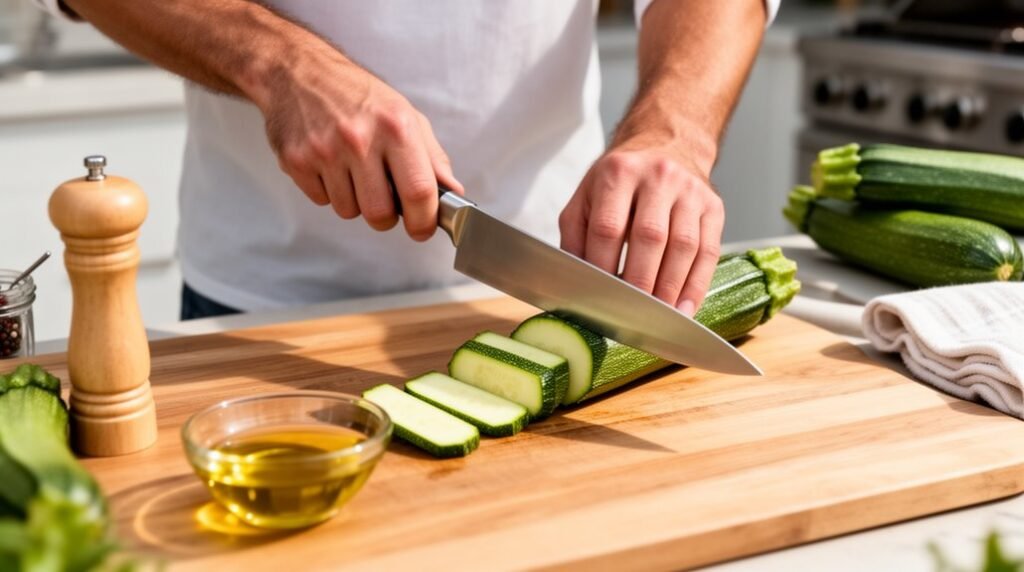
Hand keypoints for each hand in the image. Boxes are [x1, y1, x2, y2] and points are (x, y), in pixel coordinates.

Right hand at [256, 49, 462, 240]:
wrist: (298, 72)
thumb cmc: (356, 94)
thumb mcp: (405, 115)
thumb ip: (432, 157)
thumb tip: (452, 192)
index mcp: (395, 127)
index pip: (419, 191)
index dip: (424, 220)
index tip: (422, 228)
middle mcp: (360, 139)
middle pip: (380, 213)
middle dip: (386, 217)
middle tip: (385, 200)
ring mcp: (325, 151)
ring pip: (349, 211)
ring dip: (355, 201)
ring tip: (353, 171)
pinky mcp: (297, 160)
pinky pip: (321, 200)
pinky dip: (328, 191)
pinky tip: (329, 165)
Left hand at [559, 138, 723, 315]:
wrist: (666, 146)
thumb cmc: (620, 183)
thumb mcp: (586, 197)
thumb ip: (575, 237)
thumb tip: (573, 281)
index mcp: (618, 172)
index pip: (609, 227)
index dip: (603, 266)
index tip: (598, 297)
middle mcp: (658, 177)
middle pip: (650, 237)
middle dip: (639, 282)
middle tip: (629, 315)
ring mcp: (691, 191)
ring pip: (684, 247)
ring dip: (670, 288)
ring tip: (657, 318)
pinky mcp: (714, 206)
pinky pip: (709, 252)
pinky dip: (696, 285)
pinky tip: (683, 308)